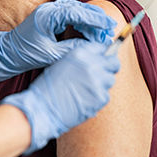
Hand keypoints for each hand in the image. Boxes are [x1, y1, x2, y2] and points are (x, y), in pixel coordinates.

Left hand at [0, 0, 116, 83]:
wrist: (7, 53)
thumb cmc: (25, 54)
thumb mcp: (51, 54)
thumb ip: (72, 49)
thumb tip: (92, 47)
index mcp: (47, 16)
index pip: (77, 13)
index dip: (95, 19)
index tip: (108, 26)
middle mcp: (49, 10)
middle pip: (79, 9)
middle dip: (96, 19)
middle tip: (110, 30)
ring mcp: (49, 12)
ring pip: (76, 11)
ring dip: (90, 21)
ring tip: (103, 33)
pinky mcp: (50, 17)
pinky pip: (70, 16)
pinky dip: (82, 23)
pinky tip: (89, 32)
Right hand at [1, 41, 118, 153]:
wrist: (43, 108)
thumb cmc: (48, 88)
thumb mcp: (61, 64)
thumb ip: (80, 60)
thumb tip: (96, 60)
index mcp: (80, 54)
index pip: (102, 48)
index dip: (102, 55)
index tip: (101, 61)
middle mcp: (91, 65)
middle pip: (113, 63)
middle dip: (109, 68)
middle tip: (102, 75)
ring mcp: (98, 81)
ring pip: (110, 80)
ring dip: (102, 84)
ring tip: (86, 90)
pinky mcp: (101, 97)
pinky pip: (106, 96)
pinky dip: (97, 98)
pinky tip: (85, 100)